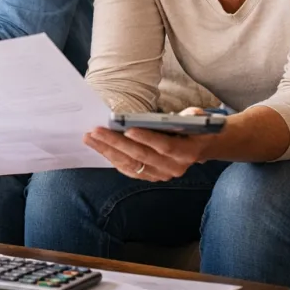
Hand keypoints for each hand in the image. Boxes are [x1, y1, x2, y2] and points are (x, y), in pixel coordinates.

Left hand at [84, 112, 215, 181]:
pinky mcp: (150, 176)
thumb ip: (193, 116)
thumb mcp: (198, 119)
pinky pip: (128, 169)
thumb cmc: (194, 128)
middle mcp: (173, 167)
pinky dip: (112, 158)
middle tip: (96, 131)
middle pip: (141, 156)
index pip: (165, 147)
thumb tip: (191, 113)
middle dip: (116, 143)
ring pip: (130, 164)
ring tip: (90, 138)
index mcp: (187, 152)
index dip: (147, 138)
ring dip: (108, 151)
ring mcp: (160, 174)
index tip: (128, 129)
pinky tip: (99, 147)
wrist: (199, 147)